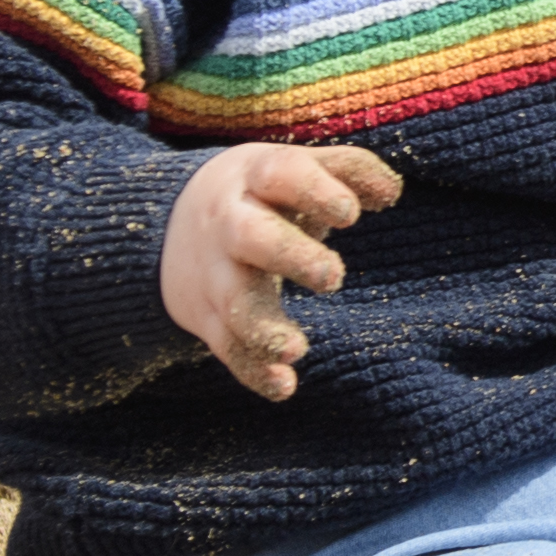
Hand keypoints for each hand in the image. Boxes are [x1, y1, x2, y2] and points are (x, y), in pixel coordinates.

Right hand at [163, 141, 398, 398]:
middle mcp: (230, 225)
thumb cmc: (259, 193)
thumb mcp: (293, 169)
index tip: (351, 214)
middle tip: (333, 276)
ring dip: (263, 328)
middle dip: (289, 255)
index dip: (315, 190)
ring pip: (234, 302)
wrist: (164, 225)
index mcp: (255, 178)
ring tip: (296, 348)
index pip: (281, 175)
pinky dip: (253, 370)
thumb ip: (347, 171)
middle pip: (251, 237)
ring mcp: (216, 275)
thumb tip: (391, 191)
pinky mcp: (209, 318)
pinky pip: (228, 347)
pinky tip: (283, 386)